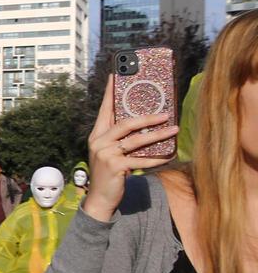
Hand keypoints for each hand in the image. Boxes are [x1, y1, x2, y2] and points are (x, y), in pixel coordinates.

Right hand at [84, 76, 177, 221]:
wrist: (100, 198)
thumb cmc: (110, 172)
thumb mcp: (110, 151)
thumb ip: (121, 137)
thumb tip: (145, 121)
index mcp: (97, 134)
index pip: (105, 108)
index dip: (110, 92)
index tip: (115, 74)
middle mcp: (99, 141)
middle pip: (125, 123)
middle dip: (147, 117)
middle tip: (166, 113)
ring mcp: (105, 154)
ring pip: (136, 140)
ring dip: (158, 135)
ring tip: (174, 129)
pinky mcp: (115, 167)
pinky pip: (140, 160)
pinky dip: (156, 158)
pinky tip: (169, 155)